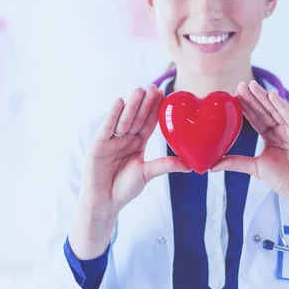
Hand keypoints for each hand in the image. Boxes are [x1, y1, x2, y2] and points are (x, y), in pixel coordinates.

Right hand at [68, 83, 189, 258]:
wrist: (104, 202)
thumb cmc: (124, 189)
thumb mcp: (147, 174)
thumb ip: (164, 166)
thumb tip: (190, 165)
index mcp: (137, 143)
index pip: (148, 123)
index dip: (155, 109)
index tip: (164, 94)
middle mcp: (124, 138)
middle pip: (137, 117)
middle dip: (145, 102)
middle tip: (154, 86)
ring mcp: (111, 140)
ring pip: (124, 120)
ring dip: (131, 105)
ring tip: (139, 90)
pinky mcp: (98, 144)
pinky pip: (108, 127)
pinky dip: (113, 115)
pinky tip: (120, 102)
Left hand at [211, 80, 288, 204]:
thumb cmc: (282, 180)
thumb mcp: (254, 167)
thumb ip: (234, 162)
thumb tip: (211, 166)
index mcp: (270, 135)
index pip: (255, 117)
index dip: (245, 106)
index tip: (232, 95)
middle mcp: (282, 130)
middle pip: (265, 110)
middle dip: (253, 97)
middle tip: (239, 84)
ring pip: (276, 110)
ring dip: (264, 97)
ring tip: (252, 85)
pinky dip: (282, 106)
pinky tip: (272, 96)